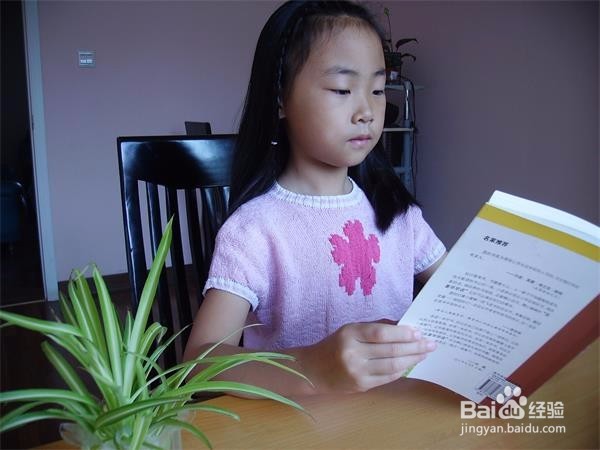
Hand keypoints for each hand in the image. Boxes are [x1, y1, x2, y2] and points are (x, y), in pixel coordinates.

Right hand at [297, 321, 435, 393]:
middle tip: (430, 343)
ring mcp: (357, 371)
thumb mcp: (350, 329)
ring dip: (412, 359)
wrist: (313, 370)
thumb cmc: (334, 345)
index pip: (380, 333)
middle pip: (390, 350)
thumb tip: (403, 325)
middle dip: (414, 347)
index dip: (401, 333)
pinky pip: (386, 378)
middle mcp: (352, 353)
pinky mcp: (361, 385)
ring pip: (392, 366)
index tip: (418, 332)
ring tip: (424, 354)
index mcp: (349, 334)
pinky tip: (410, 364)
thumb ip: (375, 326)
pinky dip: (401, 370)